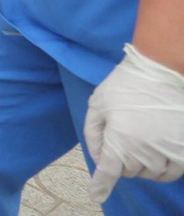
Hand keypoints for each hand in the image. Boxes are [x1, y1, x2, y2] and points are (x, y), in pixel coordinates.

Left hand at [85, 44, 183, 200]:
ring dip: (141, 164)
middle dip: (121, 159)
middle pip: (128, 171)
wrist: (161, 71)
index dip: (101, 186)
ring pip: (150, 174)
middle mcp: (145, 151)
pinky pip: (171, 173)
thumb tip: (98, 157)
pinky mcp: (183, 151)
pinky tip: (156, 154)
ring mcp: (167, 152)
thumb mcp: (98, 104)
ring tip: (138, 141)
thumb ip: (93, 133)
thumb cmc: (125, 85)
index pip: (109, 172)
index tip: (96, 195)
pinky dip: (161, 169)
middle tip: (122, 133)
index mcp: (120, 140)